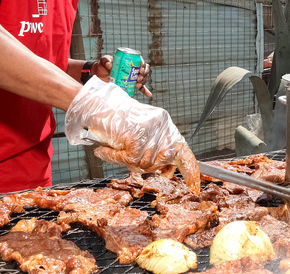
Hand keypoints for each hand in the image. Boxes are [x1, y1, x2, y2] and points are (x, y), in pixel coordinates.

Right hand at [63, 77, 198, 191]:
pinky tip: (105, 150)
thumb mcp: (141, 132)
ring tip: (115, 148)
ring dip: (127, 161)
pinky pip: (128, 159)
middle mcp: (161, 125)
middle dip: (148, 166)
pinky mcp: (135, 135)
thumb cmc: (115, 121)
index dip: (189, 168)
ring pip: (144, 162)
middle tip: (129, 158)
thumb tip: (166, 170)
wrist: (95, 105)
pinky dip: (115, 158)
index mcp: (165, 124)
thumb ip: (154, 148)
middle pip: (163, 160)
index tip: (194, 184)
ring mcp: (149, 129)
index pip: (183, 149)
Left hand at [98, 55, 151, 97]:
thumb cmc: (102, 66)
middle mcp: (133, 68)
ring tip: (138, 85)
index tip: (140, 71)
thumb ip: (106, 60)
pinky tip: (149, 95)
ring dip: (144, 82)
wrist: (98, 75)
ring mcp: (132, 77)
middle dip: (144, 75)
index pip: (140, 61)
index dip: (143, 66)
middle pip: (144, 70)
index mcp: (129, 61)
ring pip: (143, 78)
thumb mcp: (103, 61)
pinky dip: (145, 91)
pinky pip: (140, 87)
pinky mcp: (130, 84)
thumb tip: (109, 64)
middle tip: (139, 79)